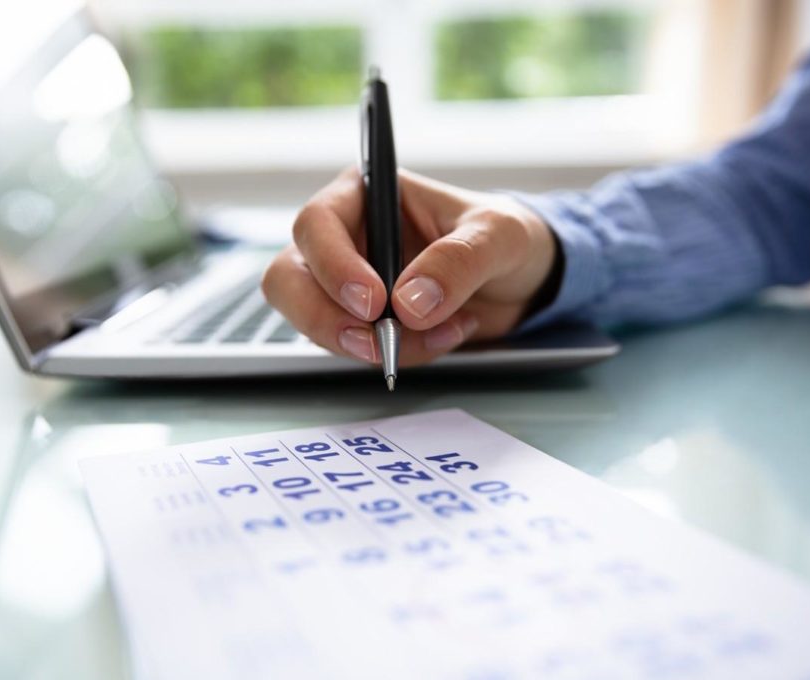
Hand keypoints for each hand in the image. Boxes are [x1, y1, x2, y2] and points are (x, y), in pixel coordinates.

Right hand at [262, 167, 556, 366]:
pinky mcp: (357, 322)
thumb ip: (458, 261)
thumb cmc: (503, 237)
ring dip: (369, 344)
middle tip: (375, 344)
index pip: (318, 224)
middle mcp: (343, 236)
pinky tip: (440, 338)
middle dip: (324, 318)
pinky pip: (350, 348)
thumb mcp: (498, 236)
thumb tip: (409, 303)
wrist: (520, 281)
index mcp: (366, 194)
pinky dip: (394, 355)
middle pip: (289, 278)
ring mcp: (343, 283)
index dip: (334, 265)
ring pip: (312, 321)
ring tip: (438, 335)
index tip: (374, 303)